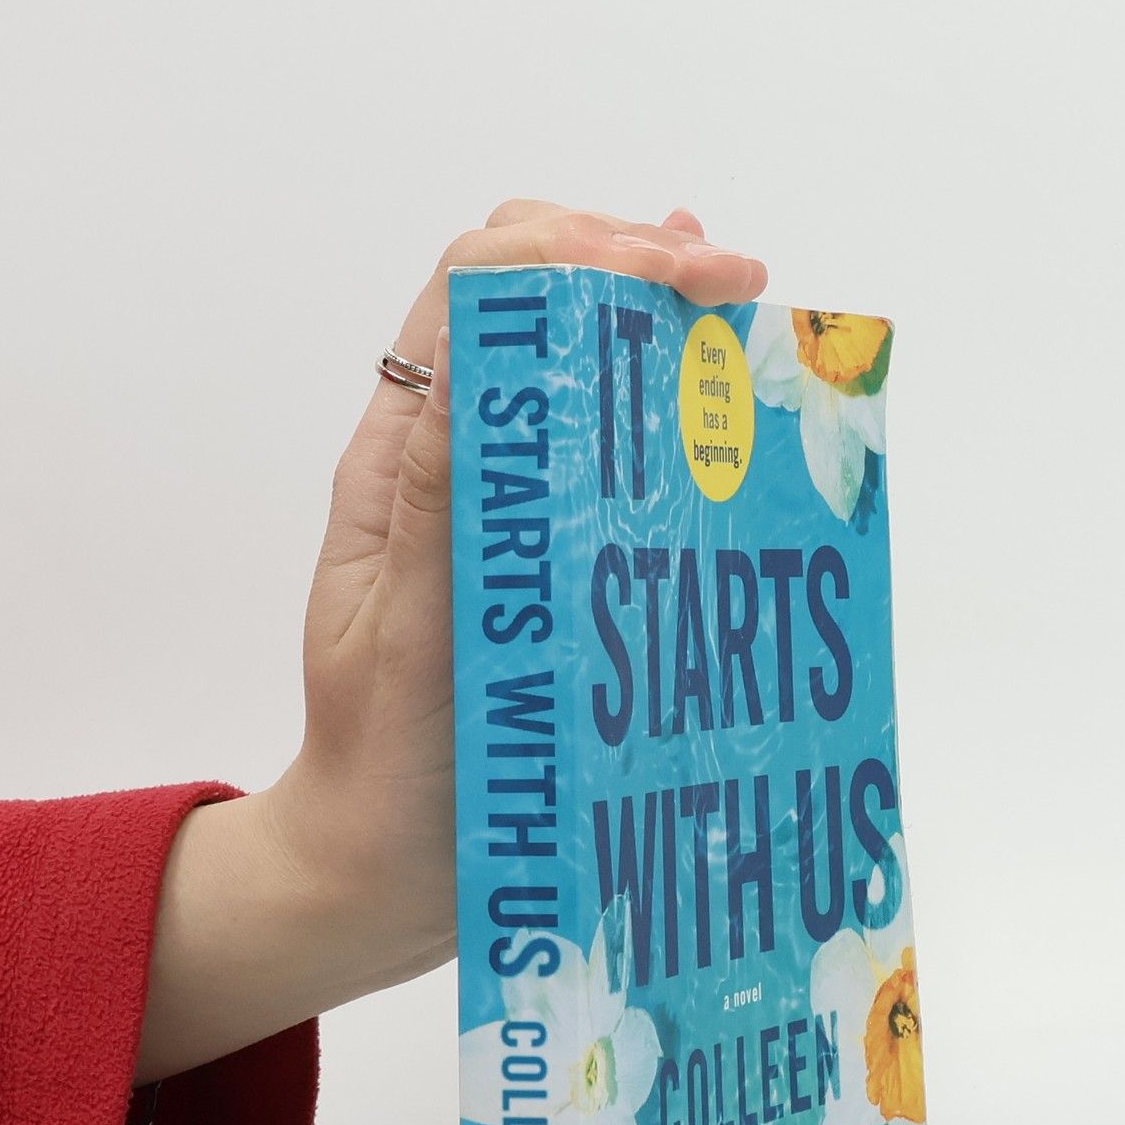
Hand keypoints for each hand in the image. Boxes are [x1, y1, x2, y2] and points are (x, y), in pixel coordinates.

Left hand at [136, 203, 768, 1083]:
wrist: (383, 873)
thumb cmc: (385, 774)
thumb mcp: (408, 639)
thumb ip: (446, 507)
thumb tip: (489, 350)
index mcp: (402, 469)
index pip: (476, 293)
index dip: (578, 250)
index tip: (681, 270)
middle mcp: (452, 469)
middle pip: (527, 300)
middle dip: (626, 261)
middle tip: (730, 287)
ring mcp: (503, 512)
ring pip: (572, 366)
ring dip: (652, 323)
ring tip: (741, 320)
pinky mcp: (547, 563)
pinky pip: (605, 458)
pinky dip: (663, 411)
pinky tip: (721, 399)